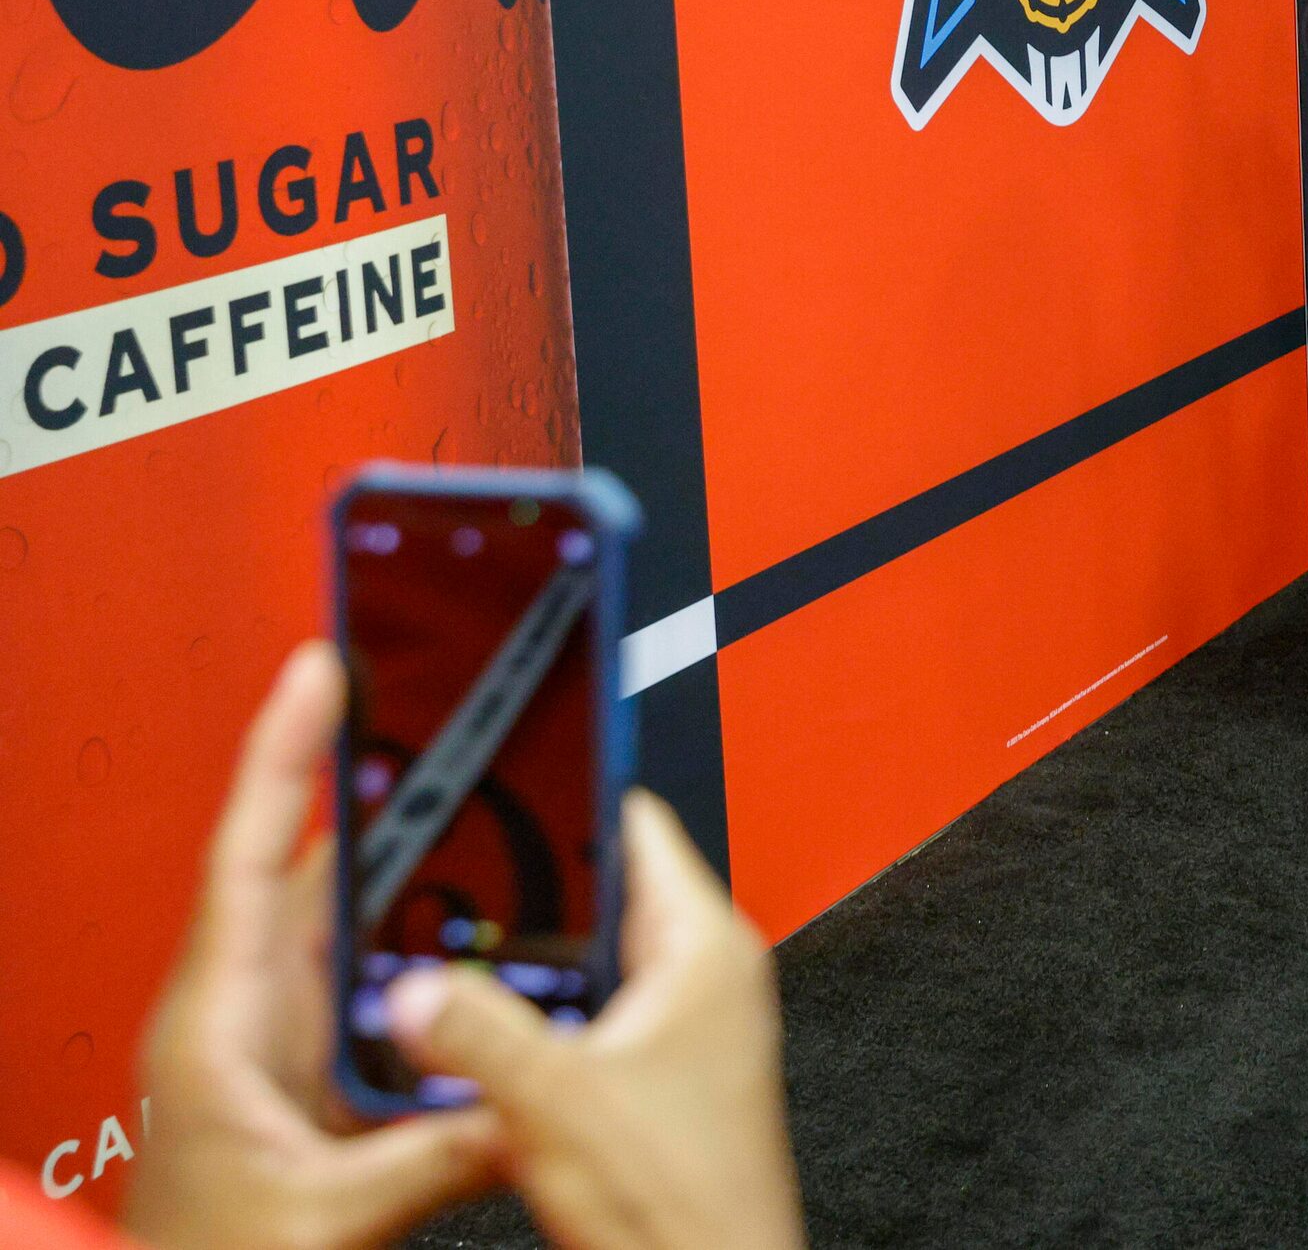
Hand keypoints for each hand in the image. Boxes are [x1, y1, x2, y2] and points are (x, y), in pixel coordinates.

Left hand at [127, 643, 501, 1249]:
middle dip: (380, 793)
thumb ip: (430, 1155)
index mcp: (218, 1026)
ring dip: (414, 870)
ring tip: (478, 808)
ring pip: (352, 922)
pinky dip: (425, 940)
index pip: (246, 855)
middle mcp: (241, 1018)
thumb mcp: (323, 1216)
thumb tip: (530, 1100)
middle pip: (314, 870)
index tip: (319, 670)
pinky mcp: (310, 1073)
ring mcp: (274, 1041)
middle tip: (440, 720)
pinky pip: (374, 977)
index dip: (283, 754)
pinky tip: (475, 931)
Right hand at [385, 792, 804, 1249]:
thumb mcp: (555, 1099)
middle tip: (450, 874)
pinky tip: (488, 1041)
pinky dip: (540, 1021)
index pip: (637, 824)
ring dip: (527, 967)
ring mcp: (687, 1026)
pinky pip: (590, 1018)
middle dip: (525, 890)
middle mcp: (707, 976)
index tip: (513, 764)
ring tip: (451, 960)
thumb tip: (415, 986)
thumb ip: (477, 1029)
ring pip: (588, 962)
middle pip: (599, 893)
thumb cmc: (682, 1204)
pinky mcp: (663, 1075)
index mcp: (704, 947)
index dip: (570, 790)